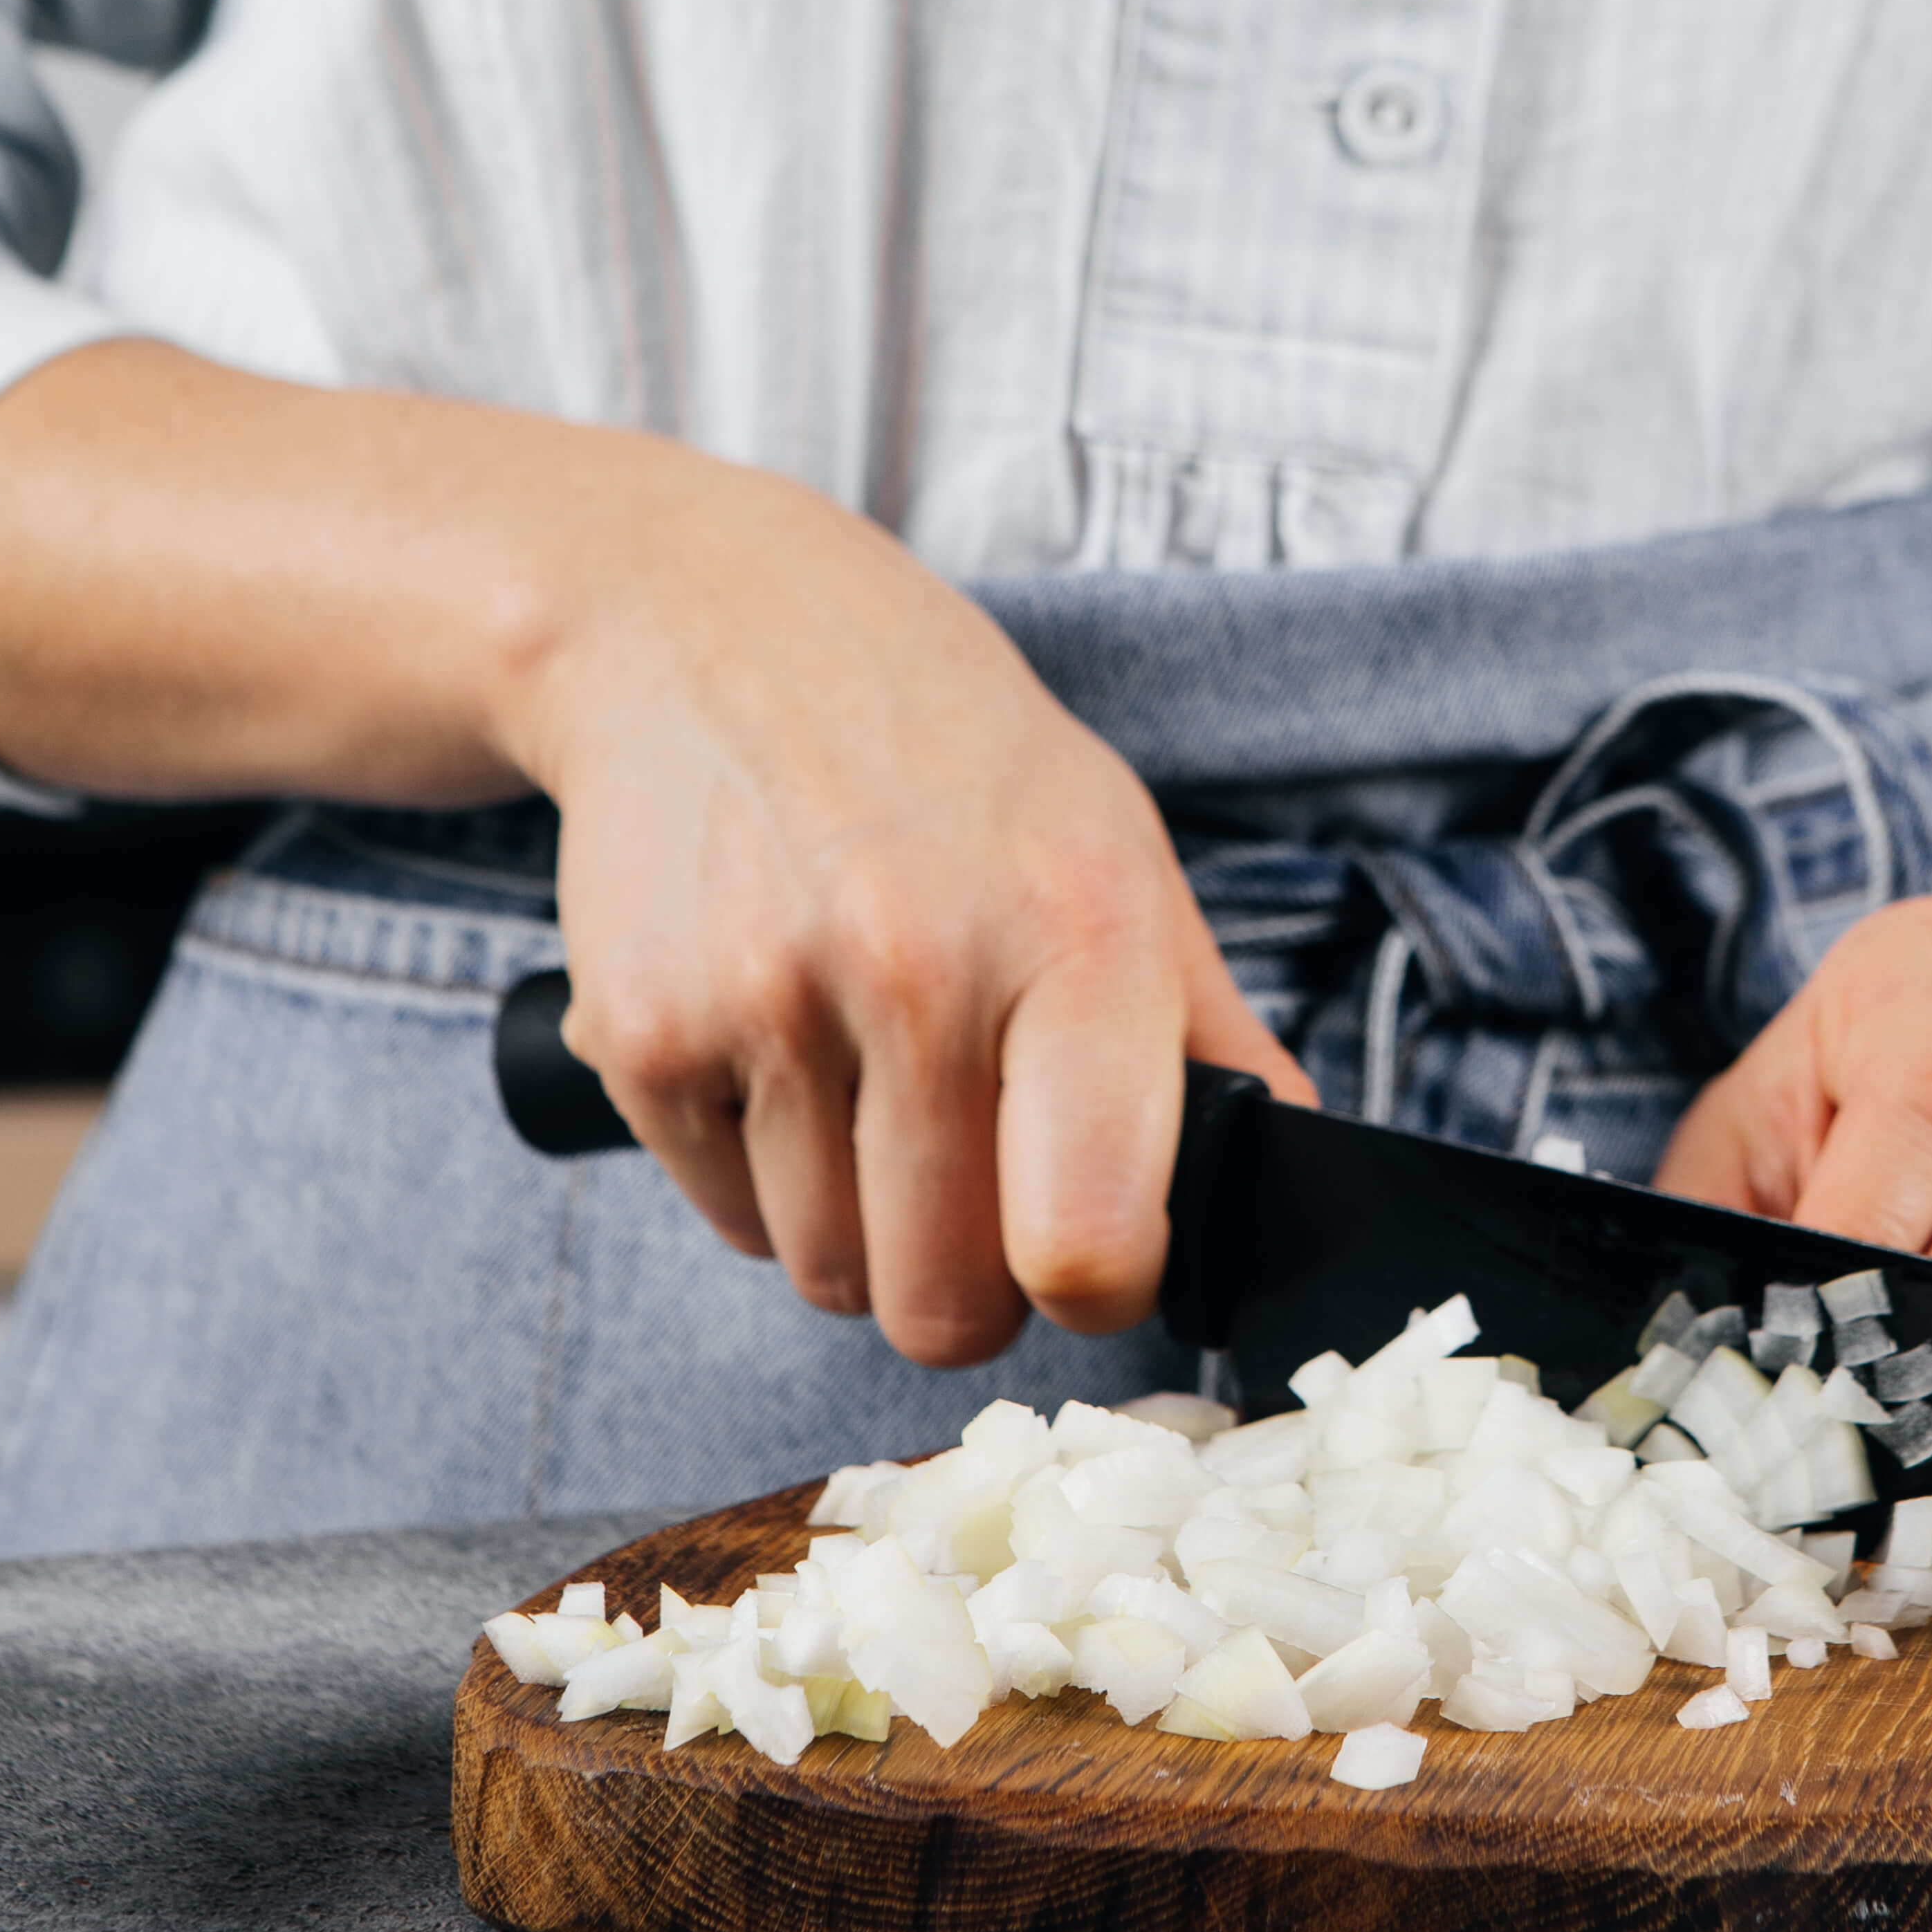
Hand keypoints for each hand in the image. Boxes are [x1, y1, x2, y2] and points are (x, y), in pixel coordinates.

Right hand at [0, 342, 1310, 1368]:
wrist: (707, 625)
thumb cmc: (941, 752)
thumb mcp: (1113, 846)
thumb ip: (1208, 1033)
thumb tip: (1288, 1185)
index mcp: (1077, 931)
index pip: (1089, 1241)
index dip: (1094, 1288)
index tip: (1085, 1255)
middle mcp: (919, 964)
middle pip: (943, 1306)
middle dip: (961, 1281)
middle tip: (965, 1180)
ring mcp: (767, 999)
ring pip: (827, 1275)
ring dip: (853, 1225)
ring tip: (864, 1080)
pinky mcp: (642, 1031)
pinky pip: (726, 1222)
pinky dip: (757, 1177)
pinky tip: (779, 1051)